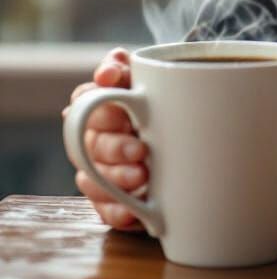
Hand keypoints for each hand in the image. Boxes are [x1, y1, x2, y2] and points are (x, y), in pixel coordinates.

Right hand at [62, 47, 149, 233]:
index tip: (122, 108)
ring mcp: (102, 169)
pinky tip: (133, 210)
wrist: (190, 124)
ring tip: (140, 176)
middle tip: (141, 149)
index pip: (84, 101)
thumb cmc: (163, 95)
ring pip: (93, 179)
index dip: (100, 105)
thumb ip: (125, 67)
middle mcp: (95, 137)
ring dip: (115, 180)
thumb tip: (108, 71)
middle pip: (91, 144)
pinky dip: (117, 211)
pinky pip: (105, 210)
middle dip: (114, 147)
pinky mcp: (113, 198)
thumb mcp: (150, 75)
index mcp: (100, 103)